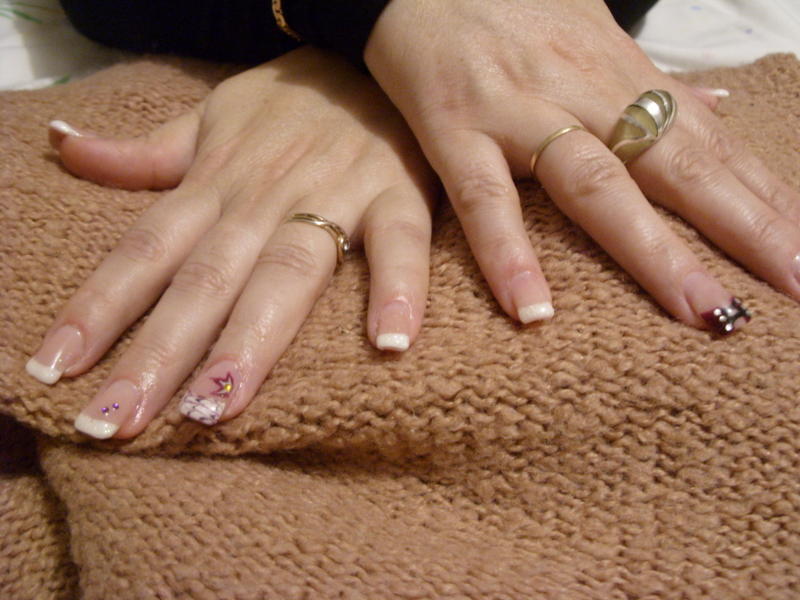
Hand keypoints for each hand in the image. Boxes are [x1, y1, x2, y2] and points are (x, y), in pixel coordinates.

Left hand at [27, 47, 435, 437]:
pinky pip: (399, 243)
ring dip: (250, 340)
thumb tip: (66, 146)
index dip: (98, 308)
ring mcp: (333, 195)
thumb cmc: (289, 100)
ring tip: (215, 409)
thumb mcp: (210, 116)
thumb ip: (148, 153)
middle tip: (115, 423)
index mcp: (215, 182)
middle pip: (204, 280)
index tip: (54, 368)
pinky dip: (398, 287)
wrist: (370, 50)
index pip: (145, 249)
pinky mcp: (397, 194)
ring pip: (286, 272)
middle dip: (158, 353)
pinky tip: (391, 345)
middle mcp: (265, 196)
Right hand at [365, 0, 799, 331]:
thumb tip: (714, 98)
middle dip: (743, 228)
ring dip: (655, 252)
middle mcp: (581, 92)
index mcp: (618, 74)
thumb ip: (647, 79)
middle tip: (792, 285)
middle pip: (676, 165)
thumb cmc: (508, 9)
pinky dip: (509, 254)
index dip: (763, 197)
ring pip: (596, 184)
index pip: (708, 141)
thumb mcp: (589, 34)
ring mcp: (519, 111)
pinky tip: (535, 312)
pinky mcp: (455, 129)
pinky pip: (484, 198)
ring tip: (704, 312)